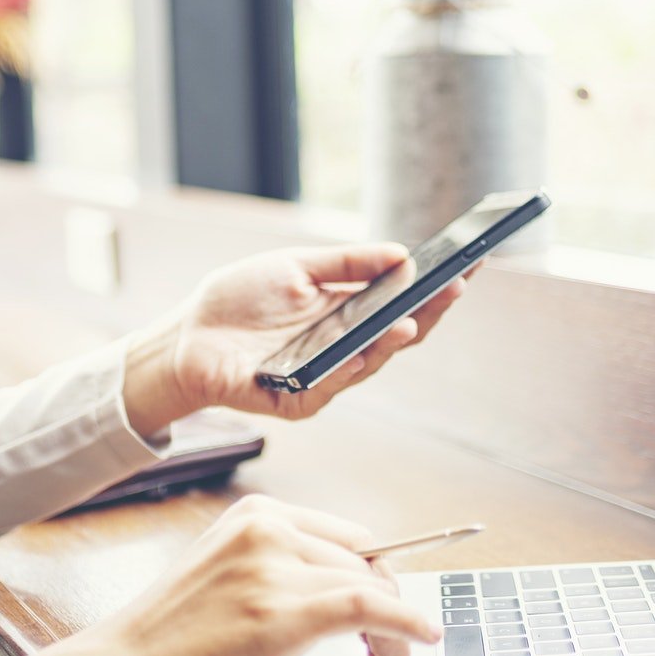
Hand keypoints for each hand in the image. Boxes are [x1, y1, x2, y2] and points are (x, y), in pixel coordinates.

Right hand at [3, 495, 441, 655]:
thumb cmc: (165, 642)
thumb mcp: (226, 578)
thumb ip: (279, 571)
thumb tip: (347, 592)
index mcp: (255, 513)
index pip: (348, 538)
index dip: (376, 580)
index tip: (391, 613)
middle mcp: (268, 527)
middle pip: (366, 562)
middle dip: (389, 611)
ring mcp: (275, 566)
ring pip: (374, 588)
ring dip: (395, 636)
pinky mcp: (285, 611)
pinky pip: (371, 609)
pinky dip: (405, 627)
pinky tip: (419, 643)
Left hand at [123, 244, 471, 431]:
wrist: (186, 335)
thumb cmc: (239, 302)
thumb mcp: (295, 268)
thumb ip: (345, 263)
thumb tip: (400, 254)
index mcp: (347, 317)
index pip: (403, 305)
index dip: (435, 288)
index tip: (467, 263)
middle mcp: (343, 350)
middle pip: (398, 336)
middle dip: (430, 313)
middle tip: (455, 287)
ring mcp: (323, 378)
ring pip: (368, 364)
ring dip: (392, 343)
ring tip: (412, 321)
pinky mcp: (296, 401)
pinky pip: (327, 386)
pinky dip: (346, 369)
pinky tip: (361, 351)